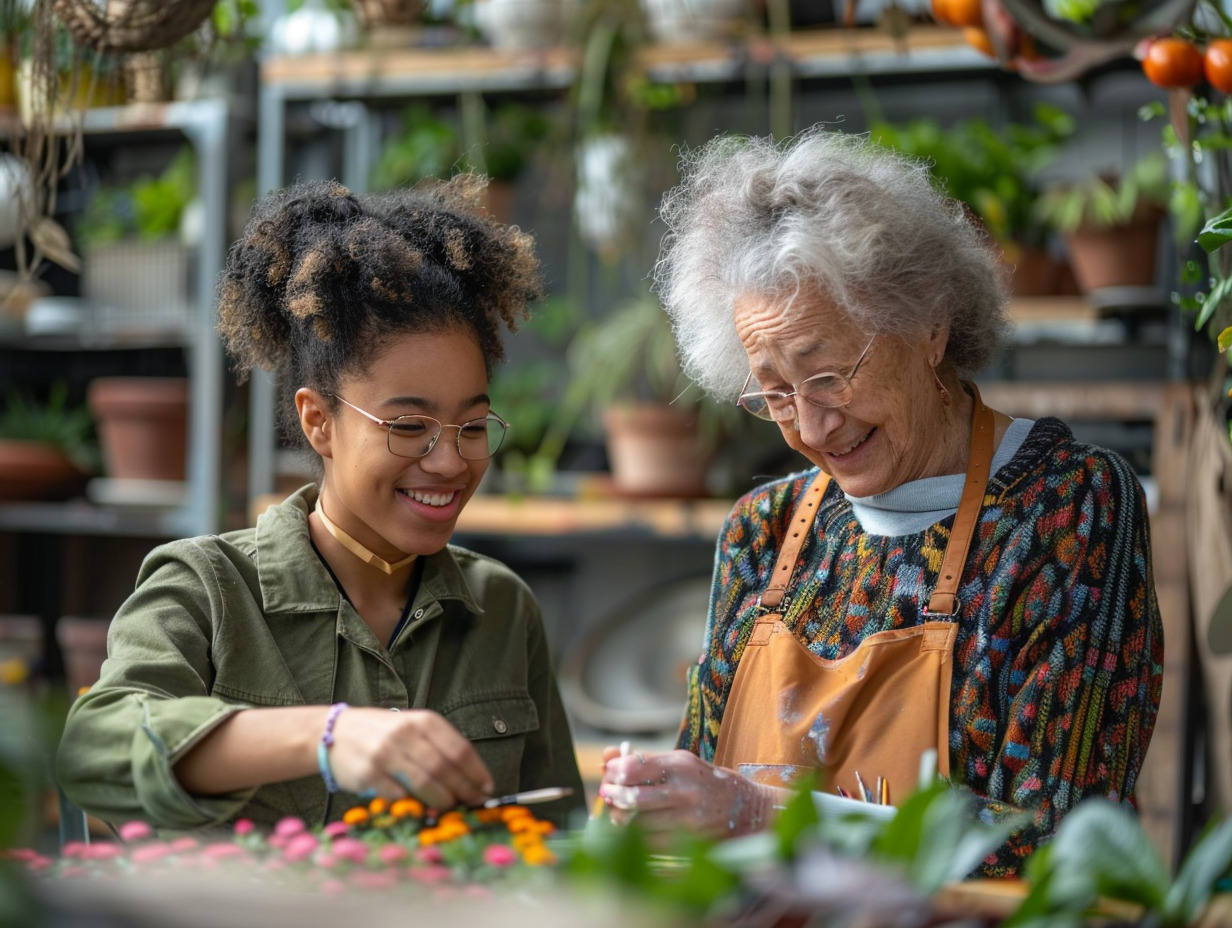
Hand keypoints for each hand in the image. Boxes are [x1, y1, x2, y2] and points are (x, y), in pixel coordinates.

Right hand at [327, 708, 492, 809]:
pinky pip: (398, 795)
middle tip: (473, 804)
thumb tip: (470, 778)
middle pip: (445, 768)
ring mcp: (386, 753)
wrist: (335, 733)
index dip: (477, 772)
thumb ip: (438, 747)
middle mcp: (405, 734)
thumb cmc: (382, 732)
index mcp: (422, 721)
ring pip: (425, 783)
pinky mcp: (368, 773)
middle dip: (464, 790)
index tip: (486, 788)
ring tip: (449, 808)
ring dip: (442, 800)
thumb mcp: (412, 727)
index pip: (459, 749)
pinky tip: (420, 810)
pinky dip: (413, 805)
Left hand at [597, 747, 779, 843]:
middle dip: (614, 798)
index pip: (635, 767)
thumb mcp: (678, 763)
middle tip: (607, 796)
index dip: (615, 773)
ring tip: (619, 813)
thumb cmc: (702, 782)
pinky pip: (652, 842)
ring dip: (623, 820)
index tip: (608, 775)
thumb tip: (606, 759)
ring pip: (640, 823)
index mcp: (679, 764)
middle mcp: (684, 789)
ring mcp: (688, 817)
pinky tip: (636, 830)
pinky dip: (639, 838)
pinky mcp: (690, 839)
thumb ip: (643, 761)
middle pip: (634, 798)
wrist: (744, 808)